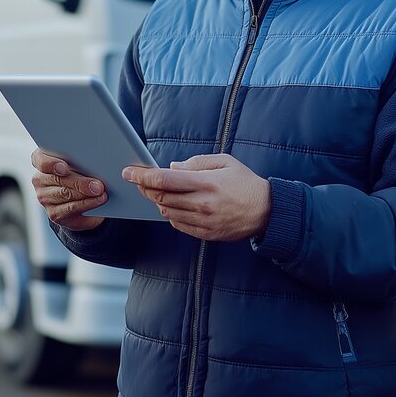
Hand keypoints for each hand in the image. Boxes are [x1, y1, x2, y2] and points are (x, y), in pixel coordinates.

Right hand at [31, 149, 106, 231]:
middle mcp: (39, 179)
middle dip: (79, 182)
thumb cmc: (79, 172)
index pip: (41, 160)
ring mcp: (44, 197)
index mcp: (41, 160)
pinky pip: (71, 208)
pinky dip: (87, 204)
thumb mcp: (79, 162)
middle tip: (97, 185)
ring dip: (86, 194)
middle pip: (58, 179)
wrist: (79, 197)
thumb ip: (81, 160)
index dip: (51, 164)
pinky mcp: (53, 213)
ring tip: (101, 193)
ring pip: (65, 194)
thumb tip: (97, 164)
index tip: (64, 168)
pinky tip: (98, 201)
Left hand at [123, 154, 270, 241]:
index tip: (128, 172)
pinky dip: (171, 214)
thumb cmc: (244, 182)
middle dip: (145, 187)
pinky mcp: (206, 234)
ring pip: (167, 212)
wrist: (266, 211)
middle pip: (161, 196)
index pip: (165, 179)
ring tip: (161, 191)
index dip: (142, 175)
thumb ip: (196, 163)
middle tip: (139, 180)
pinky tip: (176, 205)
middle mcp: (203, 204)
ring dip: (159, 201)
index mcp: (206, 183)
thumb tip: (172, 168)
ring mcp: (204, 222)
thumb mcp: (224, 162)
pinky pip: (178, 225)